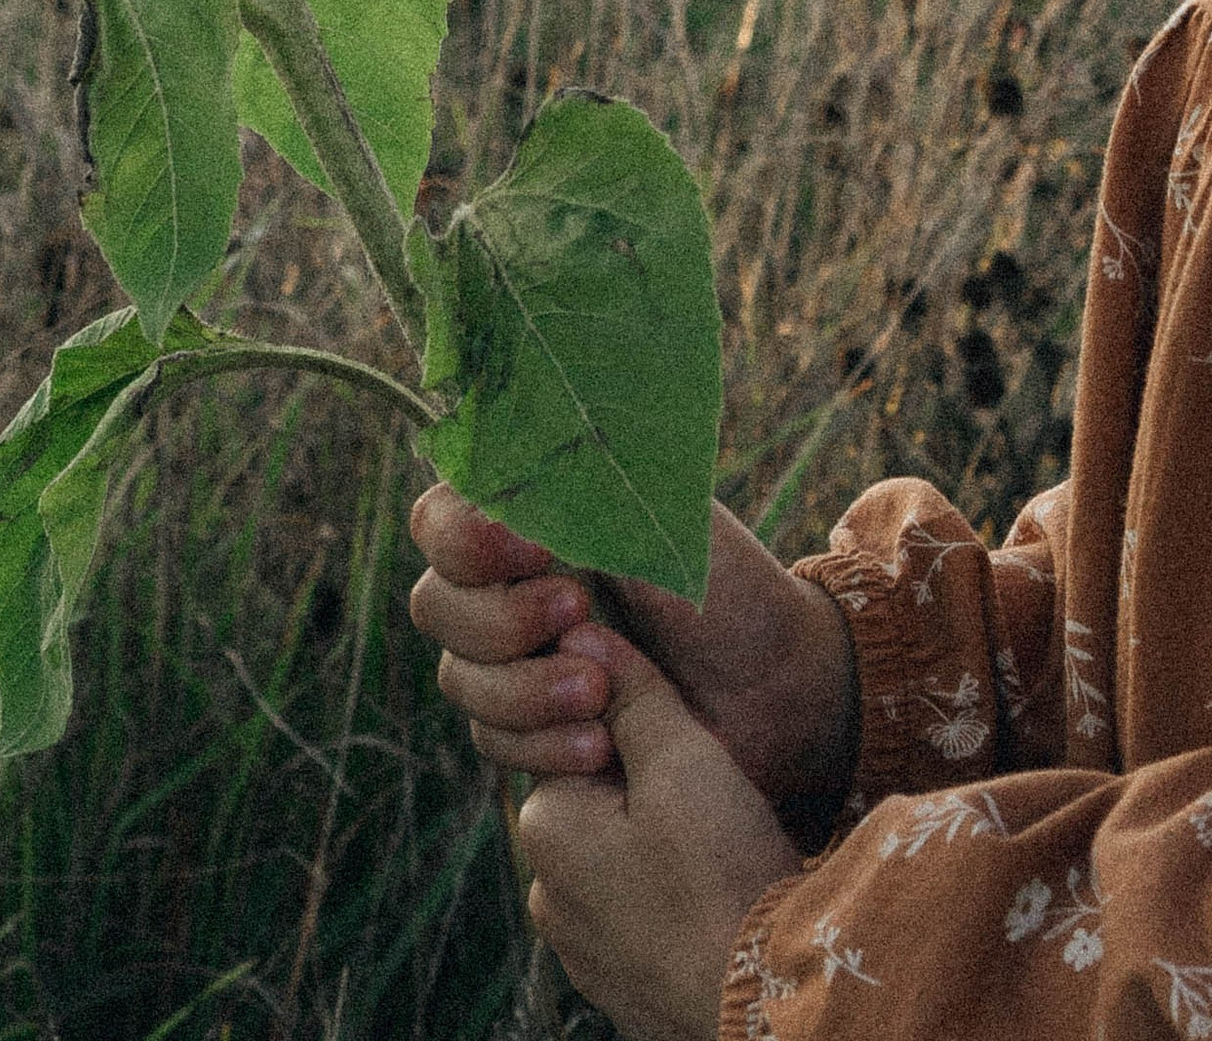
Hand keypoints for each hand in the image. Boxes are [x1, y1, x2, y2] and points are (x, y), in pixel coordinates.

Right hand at [407, 489, 858, 831]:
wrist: (775, 688)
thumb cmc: (723, 584)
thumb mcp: (658, 518)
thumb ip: (576, 491)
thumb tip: (503, 466)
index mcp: (532, 514)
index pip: (440, 516)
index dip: (467, 536)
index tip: (536, 546)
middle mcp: (510, 583)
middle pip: (437, 604)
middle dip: (502, 620)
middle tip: (579, 614)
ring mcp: (516, 660)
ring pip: (460, 680)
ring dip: (526, 691)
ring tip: (602, 692)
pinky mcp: (532, 728)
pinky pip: (492, 743)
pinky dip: (543, 746)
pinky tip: (602, 746)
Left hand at [514, 629, 802, 1040]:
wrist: (764, 1001)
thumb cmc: (722, 872)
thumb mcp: (681, 757)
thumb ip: (628, 691)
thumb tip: (578, 631)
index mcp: (545, 823)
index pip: (577, 735)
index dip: (637, 723)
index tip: (688, 737)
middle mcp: (544, 888)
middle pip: (600, 796)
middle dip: (651, 785)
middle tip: (715, 795)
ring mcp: (578, 947)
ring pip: (621, 856)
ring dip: (662, 842)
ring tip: (721, 849)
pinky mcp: (616, 983)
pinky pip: (638, 912)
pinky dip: (671, 897)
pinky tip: (715, 898)